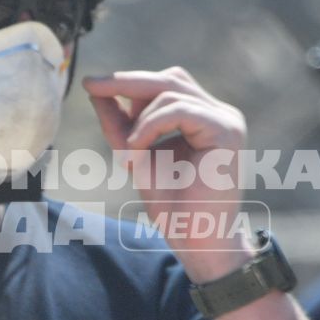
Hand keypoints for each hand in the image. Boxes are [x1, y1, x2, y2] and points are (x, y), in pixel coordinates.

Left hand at [83, 68, 251, 279]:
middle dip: (127, 82)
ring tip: (128, 155)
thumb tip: (97, 91)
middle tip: (93, 86)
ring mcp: (227, 121)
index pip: (166, 85)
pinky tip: (136, 152)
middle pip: (170, 79)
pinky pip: (178, 110)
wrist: (197, 240)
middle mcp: (219, 114)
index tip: (92, 85)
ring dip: (137, 122)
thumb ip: (121, 125)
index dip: (130, 82)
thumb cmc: (172, 206)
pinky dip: (149, 127)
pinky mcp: (226, 132)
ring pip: (170, 92)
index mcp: (203, 118)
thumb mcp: (137, 156)